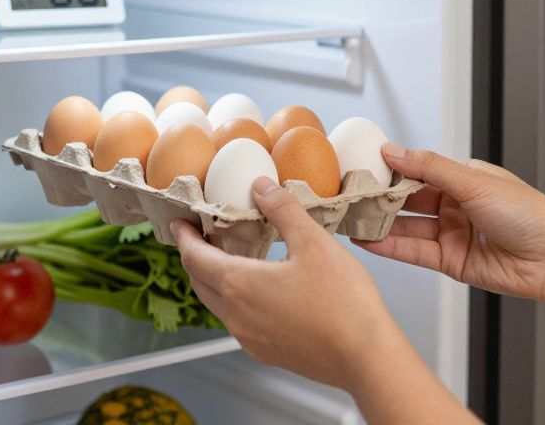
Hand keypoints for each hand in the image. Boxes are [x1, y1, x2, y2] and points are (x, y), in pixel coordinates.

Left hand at [171, 177, 404, 388]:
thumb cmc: (343, 301)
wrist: (366, 358)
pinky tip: (258, 290)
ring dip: (214, 280)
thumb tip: (260, 186)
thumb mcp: (314, 242)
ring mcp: (249, 339)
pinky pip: (237, 322)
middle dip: (195, 257)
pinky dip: (234, 301)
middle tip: (200, 236)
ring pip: (217, 304)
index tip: (179, 223)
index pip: (194, 257)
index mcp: (240, 285)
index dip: (183, 238)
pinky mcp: (267, 353)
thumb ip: (283, 210)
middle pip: (199, 282)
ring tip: (229, 258)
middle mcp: (236, 316)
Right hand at [355, 144, 544, 302]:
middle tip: (348, 196)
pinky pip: (415, 252)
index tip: (361, 168)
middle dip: (380, 199)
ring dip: (380, 224)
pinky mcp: (451, 262)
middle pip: (409, 200)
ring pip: (408, 227)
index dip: (390, 170)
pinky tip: (368, 240)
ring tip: (349, 219)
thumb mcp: (474, 182)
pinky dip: (390, 247)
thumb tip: (393, 150)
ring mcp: (452, 234)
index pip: (418, 171)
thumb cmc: (528, 214)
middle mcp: (455, 205)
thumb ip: (429, 168)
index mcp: (464, 179)